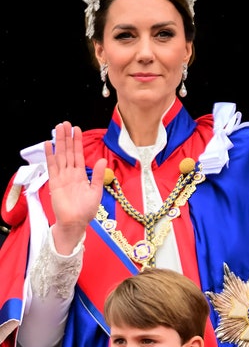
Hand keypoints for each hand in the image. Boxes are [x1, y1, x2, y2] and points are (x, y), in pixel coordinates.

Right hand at [45, 121, 106, 254]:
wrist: (76, 222)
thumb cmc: (86, 210)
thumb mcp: (96, 191)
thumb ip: (99, 175)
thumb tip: (103, 159)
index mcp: (81, 175)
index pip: (79, 154)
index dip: (77, 142)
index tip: (76, 129)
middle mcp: (71, 173)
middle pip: (68, 151)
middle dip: (67, 137)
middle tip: (65, 123)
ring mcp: (62, 177)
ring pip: (60, 155)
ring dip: (59, 142)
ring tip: (57, 128)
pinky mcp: (55, 182)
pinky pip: (52, 166)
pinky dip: (50, 155)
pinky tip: (48, 145)